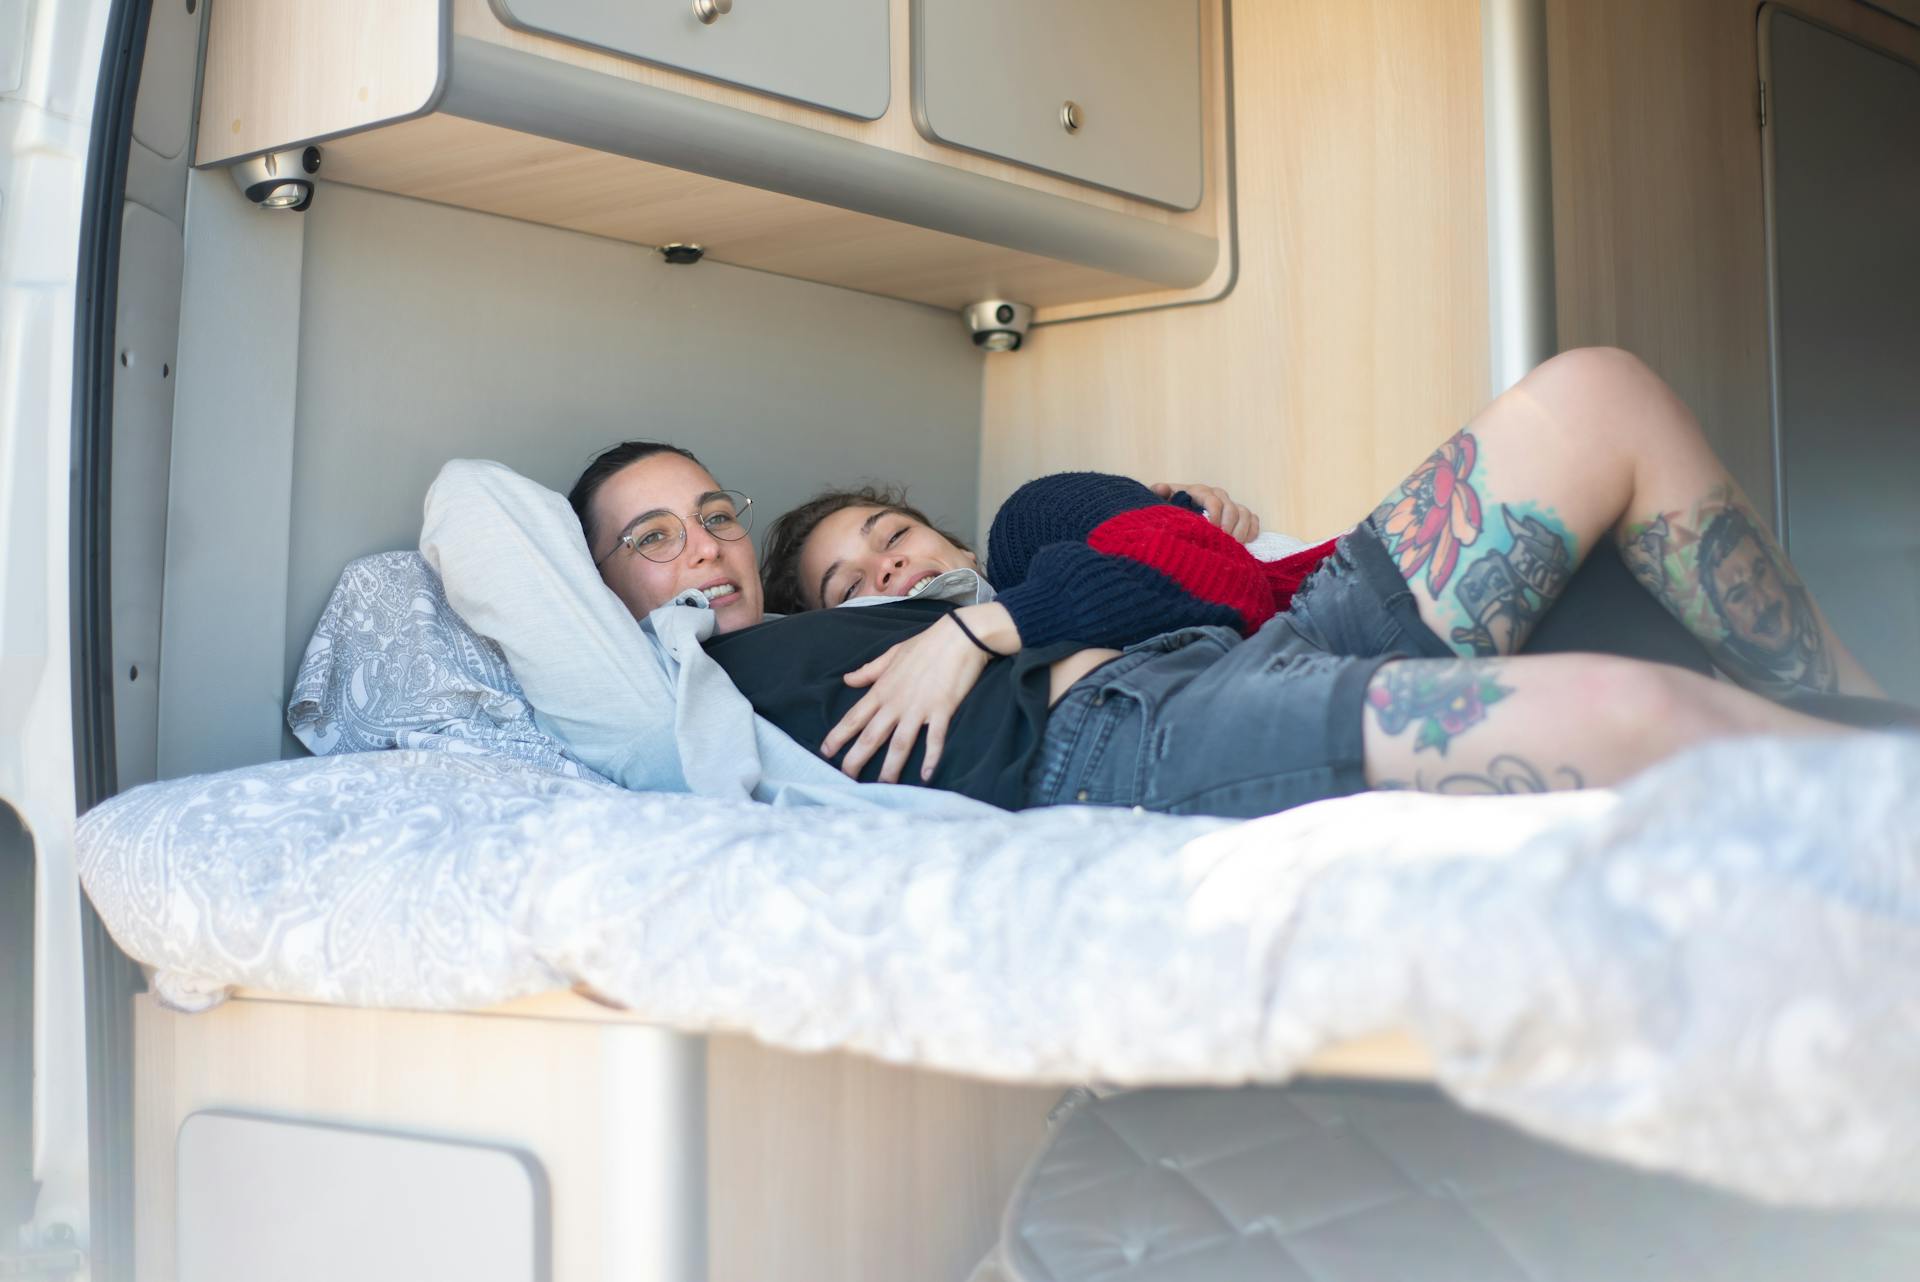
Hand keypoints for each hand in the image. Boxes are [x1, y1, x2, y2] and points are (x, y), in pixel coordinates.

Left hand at [821, 604, 1020, 783]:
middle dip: (856, 760)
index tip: (825, 752)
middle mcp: (896, 702)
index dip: (838, 736)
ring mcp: (919, 708)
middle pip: (871, 737)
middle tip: (845, 779)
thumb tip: (847, 679)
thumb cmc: (926, 644)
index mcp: (882, 689)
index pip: (854, 717)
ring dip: (890, 768)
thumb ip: (869, 671)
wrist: (960, 636)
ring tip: (884, 787)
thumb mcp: (892, 654)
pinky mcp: (942, 710)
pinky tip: (927, 776)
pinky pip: (934, 740)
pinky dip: (931, 758)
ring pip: (899, 744)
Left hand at [1150, 482, 1261, 541]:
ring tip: (1233, 548)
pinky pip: (1253, 519)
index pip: (1213, 501)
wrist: (1175, 517)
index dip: (1214, 517)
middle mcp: (1217, 495)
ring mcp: (1230, 505)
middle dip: (1228, 528)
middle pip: (1232, 508)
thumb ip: (1158, 495)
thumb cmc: (1168, 511)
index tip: (1209, 533)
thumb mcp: (1160, 504)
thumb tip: (1161, 488)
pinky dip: (1252, 531)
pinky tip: (1245, 544)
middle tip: (1222, 545)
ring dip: (1241, 531)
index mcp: (1199, 491)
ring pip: (1244, 514)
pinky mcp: (1239, 516)